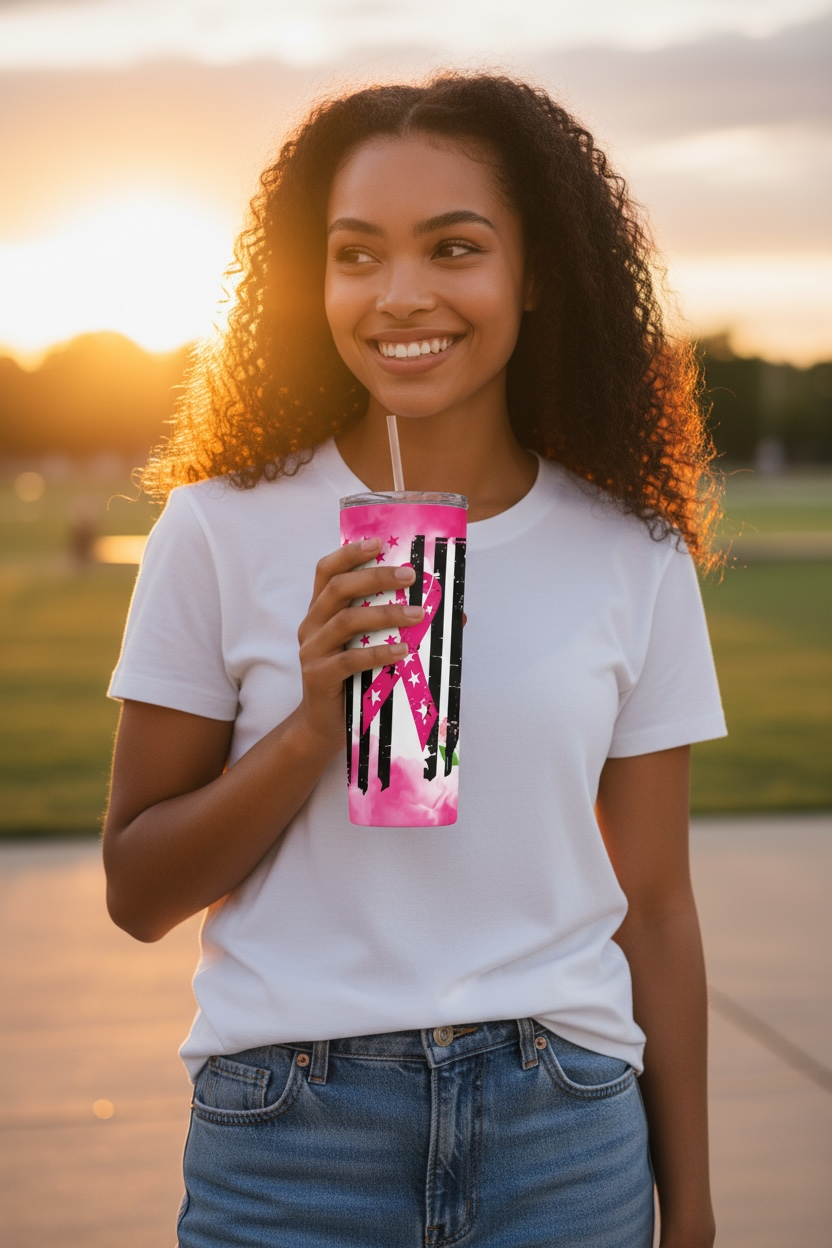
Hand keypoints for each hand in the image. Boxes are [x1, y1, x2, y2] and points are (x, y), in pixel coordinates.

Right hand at [295, 538, 423, 750]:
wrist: (325, 724)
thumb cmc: (353, 679)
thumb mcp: (372, 645)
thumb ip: (400, 625)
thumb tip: (457, 614)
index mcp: (320, 610)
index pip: (327, 570)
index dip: (350, 553)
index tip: (378, 542)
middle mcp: (311, 625)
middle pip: (338, 588)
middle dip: (376, 576)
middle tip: (410, 575)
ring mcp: (312, 650)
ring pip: (346, 621)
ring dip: (385, 614)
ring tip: (417, 614)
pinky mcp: (319, 676)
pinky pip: (350, 660)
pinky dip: (379, 652)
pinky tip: (404, 651)